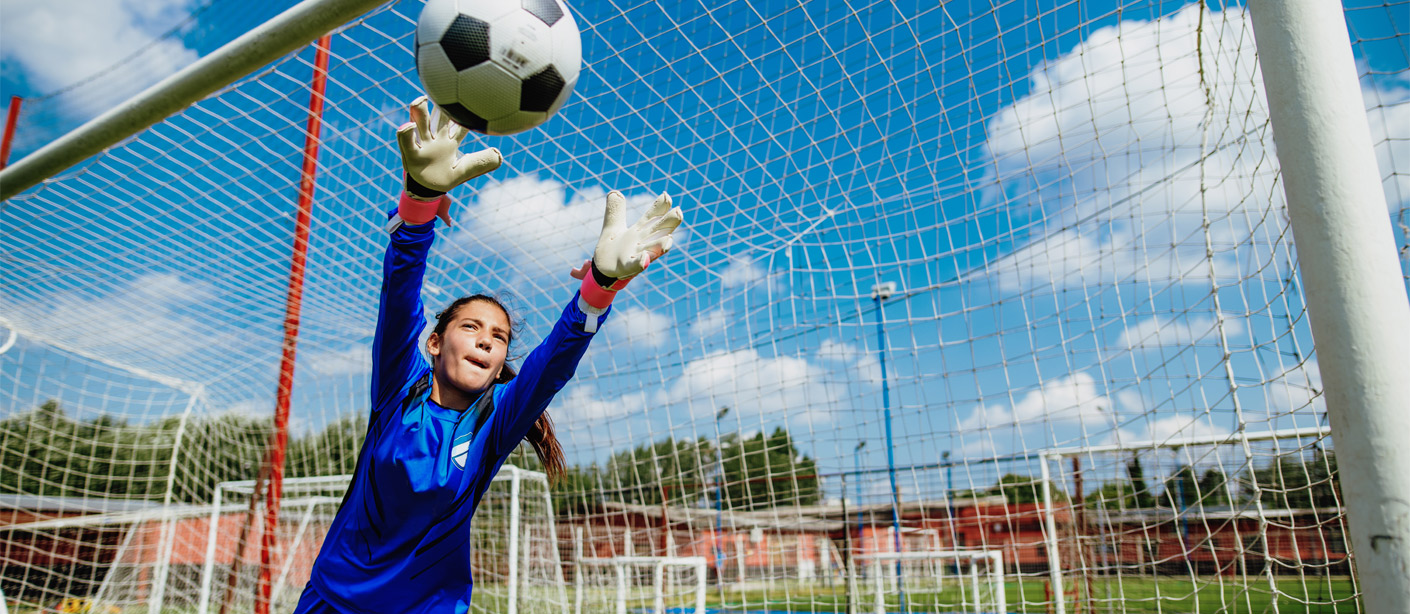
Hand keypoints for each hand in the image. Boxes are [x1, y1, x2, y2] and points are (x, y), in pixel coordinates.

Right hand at [393, 96, 500, 225]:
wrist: (427, 189)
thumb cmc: (446, 177)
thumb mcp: (464, 171)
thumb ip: (479, 163)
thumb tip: (500, 155)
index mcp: (449, 141)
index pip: (459, 122)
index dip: (466, 110)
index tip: (473, 94)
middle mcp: (436, 138)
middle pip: (439, 117)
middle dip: (441, 102)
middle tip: (445, 86)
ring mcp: (423, 144)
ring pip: (421, 123)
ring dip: (419, 111)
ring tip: (421, 100)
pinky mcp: (411, 155)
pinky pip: (406, 142)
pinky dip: (406, 133)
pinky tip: (408, 126)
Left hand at [572, 191, 683, 310]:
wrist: (602, 269)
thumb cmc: (612, 248)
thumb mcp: (612, 226)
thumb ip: (615, 211)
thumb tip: (614, 192)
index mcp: (640, 230)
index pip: (653, 216)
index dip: (661, 206)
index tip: (667, 196)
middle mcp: (643, 241)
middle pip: (660, 230)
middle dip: (670, 223)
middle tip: (679, 212)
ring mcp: (638, 254)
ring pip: (654, 249)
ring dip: (662, 244)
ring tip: (669, 240)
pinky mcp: (628, 267)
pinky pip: (637, 265)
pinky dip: (642, 262)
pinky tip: (645, 258)